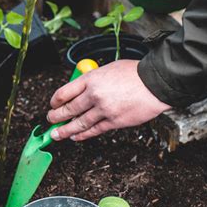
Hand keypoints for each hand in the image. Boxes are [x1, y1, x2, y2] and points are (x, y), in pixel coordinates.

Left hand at [47, 60, 171, 140]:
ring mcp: (103, 110)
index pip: (64, 92)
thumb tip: (81, 90)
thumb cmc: (135, 74)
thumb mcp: (108, 69)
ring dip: (65, 131)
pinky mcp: (114, 121)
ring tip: (56, 135)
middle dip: (55, 117)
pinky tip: (75, 137)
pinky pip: (93, 130)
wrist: (156, 83)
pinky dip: (82, 135)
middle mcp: (94, 94)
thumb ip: (93, 80)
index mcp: (91, 79)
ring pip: (78, 123)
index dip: (55, 101)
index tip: (53, 105)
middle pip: (68, 109)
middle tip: (50, 120)